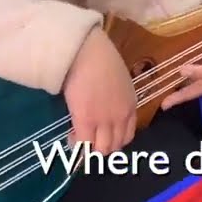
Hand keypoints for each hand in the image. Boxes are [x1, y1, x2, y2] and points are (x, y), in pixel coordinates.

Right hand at [61, 26, 136, 154]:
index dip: (113, 140)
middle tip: (88, 138)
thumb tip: (103, 105)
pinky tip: (71, 136)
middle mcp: (121, 117)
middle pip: (115, 146)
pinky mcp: (85, 120)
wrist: (87, 52)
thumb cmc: (101, 59)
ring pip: (101, 150)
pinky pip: (83, 144)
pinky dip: (77, 145)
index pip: (127, 136)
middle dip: (101, 147)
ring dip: (90, 148)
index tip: (102, 136)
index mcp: (131, 105)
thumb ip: (116, 98)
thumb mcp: (119, 81)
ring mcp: (104, 120)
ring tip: (79, 138)